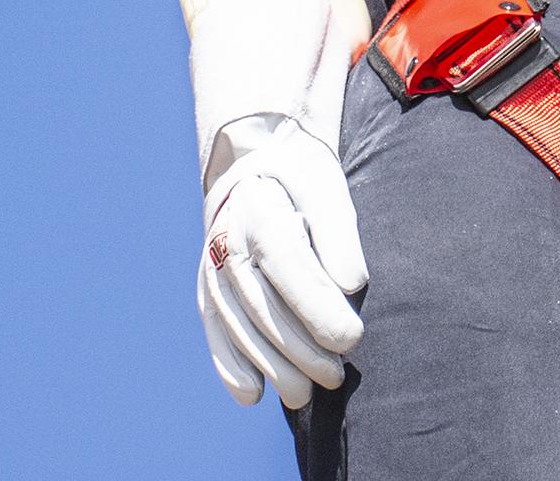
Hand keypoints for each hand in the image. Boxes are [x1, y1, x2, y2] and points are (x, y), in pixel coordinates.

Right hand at [194, 116, 367, 407]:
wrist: (254, 164)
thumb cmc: (301, 180)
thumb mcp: (328, 190)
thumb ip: (339, 236)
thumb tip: (352, 285)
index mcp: (258, 210)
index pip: (287, 266)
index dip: (318, 307)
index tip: (352, 340)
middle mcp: (226, 242)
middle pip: (263, 307)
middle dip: (301, 350)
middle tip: (338, 376)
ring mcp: (211, 269)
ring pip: (239, 328)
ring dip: (272, 367)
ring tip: (306, 394)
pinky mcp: (206, 290)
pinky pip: (215, 332)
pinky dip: (230, 366)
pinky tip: (253, 394)